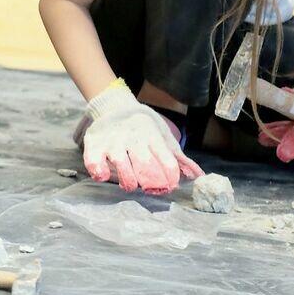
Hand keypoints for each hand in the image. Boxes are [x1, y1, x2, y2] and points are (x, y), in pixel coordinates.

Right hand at [81, 81, 202, 194]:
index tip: (169, 186)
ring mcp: (113, 142)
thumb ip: (179, 158)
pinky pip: (95, 162)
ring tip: (130, 185)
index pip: (167, 162)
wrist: (115, 105)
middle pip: (146, 167)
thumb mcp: (163, 136)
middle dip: (151, 183)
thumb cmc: (144, 126)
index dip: (170, 179)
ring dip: (128, 181)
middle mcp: (134, 139)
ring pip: (122, 167)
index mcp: (153, 137)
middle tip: (151, 188)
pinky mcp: (95, 144)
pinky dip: (99, 172)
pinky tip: (104, 175)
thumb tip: (198, 176)